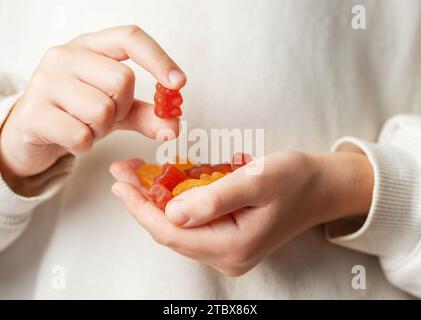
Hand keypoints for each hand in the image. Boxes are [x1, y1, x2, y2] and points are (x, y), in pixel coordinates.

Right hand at [0, 25, 185, 181]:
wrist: (32, 131)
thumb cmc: (77, 112)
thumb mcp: (116, 109)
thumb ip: (147, 115)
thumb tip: (174, 127)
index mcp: (91, 47)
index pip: (130, 38)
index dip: (159, 59)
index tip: (178, 83)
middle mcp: (66, 55)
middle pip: (121, 81)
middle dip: (121, 108)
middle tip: (104, 115)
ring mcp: (46, 81)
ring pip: (102, 110)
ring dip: (101, 129)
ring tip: (85, 126)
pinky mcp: (34, 112)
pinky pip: (80, 135)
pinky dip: (84, 145)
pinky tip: (71, 139)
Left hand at [110, 151, 372, 275]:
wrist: (322, 186)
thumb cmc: (295, 179)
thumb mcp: (257, 180)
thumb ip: (214, 198)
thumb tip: (171, 214)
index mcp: (233, 246)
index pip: (172, 232)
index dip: (141, 208)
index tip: (120, 183)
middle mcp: (228, 255)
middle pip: (172, 230)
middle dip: (145, 200)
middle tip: (125, 171)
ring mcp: (229, 250)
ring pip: (180, 226)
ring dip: (160, 198)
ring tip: (141, 172)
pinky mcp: (230, 238)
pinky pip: (195, 221)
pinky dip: (180, 200)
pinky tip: (171, 180)